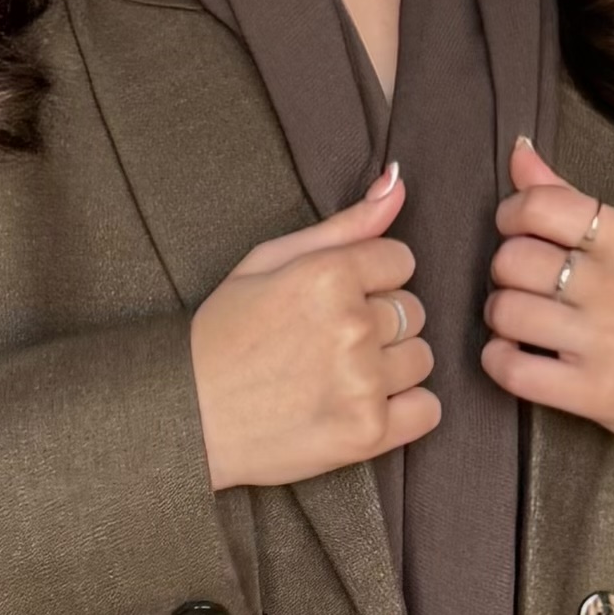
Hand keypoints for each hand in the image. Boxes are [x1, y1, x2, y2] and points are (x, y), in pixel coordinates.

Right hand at [191, 162, 440, 491]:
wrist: (186, 416)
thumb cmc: (224, 333)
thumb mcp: (269, 261)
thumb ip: (342, 225)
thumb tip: (398, 180)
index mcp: (328, 275)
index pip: (401, 260)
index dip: (370, 279)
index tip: (334, 300)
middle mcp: (352, 326)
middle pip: (413, 310)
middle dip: (379, 322)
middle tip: (328, 343)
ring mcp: (362, 383)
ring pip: (422, 358)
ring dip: (391, 366)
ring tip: (340, 376)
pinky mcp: (367, 434)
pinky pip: (427, 410)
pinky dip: (404, 411)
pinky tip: (362, 407)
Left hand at [483, 136, 613, 507]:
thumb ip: (574, 201)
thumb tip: (519, 151)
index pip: (541, 206)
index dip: (511, 216)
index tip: (518, 233)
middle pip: (513, 259)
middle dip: (506, 272)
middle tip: (526, 286)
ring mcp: (609, 343)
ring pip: (506, 312)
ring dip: (501, 318)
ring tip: (523, 323)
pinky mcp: (596, 393)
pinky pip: (512, 369)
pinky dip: (499, 361)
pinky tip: (516, 356)